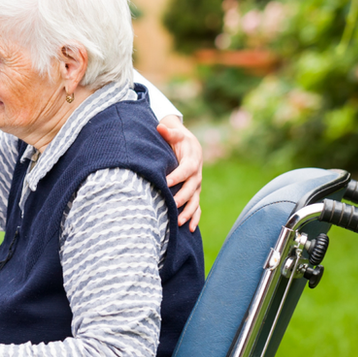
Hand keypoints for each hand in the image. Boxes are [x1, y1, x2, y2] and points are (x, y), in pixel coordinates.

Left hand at [157, 115, 201, 231]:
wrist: (191, 147)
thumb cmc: (179, 141)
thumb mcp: (176, 134)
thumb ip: (169, 131)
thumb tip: (160, 126)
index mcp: (192, 161)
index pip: (185, 170)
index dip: (177, 176)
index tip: (165, 182)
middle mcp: (196, 176)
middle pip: (191, 189)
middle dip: (181, 198)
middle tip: (170, 205)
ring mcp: (196, 187)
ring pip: (194, 202)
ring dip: (187, 212)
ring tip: (178, 222)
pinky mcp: (194, 194)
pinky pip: (197, 208)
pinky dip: (194, 219)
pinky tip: (190, 230)